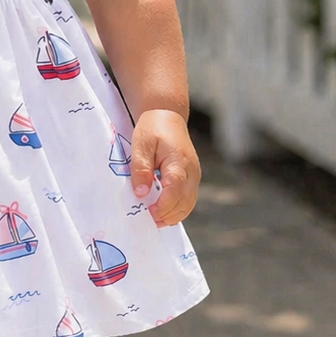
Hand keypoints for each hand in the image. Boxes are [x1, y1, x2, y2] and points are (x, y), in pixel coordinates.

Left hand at [131, 108, 200, 226]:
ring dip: (172, 215)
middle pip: (185, 202)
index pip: (175, 190)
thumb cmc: (153, 128)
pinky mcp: (192, 178)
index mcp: (179, 161)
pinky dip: (176, 209)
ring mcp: (194, 176)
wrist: (167, 116)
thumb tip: (141, 192)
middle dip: (167, 215)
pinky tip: (162, 211)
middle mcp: (191, 171)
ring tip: (153, 219)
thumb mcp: (141, 145)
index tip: (149, 214)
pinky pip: (187, 200)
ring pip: (188, 204)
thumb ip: (141, 168)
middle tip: (147, 220)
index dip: (163, 206)